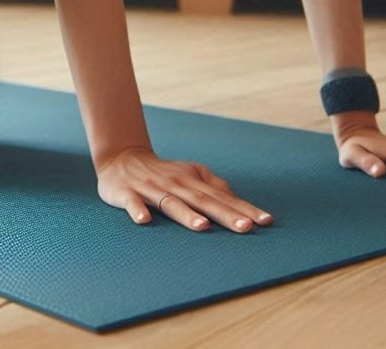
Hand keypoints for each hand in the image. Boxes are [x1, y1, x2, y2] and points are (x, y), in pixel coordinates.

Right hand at [96, 146, 273, 231]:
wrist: (120, 158)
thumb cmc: (162, 173)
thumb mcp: (190, 174)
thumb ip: (212, 187)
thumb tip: (237, 201)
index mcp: (192, 180)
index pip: (222, 197)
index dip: (243, 209)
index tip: (265, 221)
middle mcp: (175, 183)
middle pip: (203, 200)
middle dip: (225, 214)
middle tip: (247, 228)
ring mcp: (150, 189)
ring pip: (171, 203)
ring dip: (186, 215)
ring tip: (203, 227)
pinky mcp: (126, 193)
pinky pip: (132, 203)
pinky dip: (138, 211)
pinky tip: (145, 220)